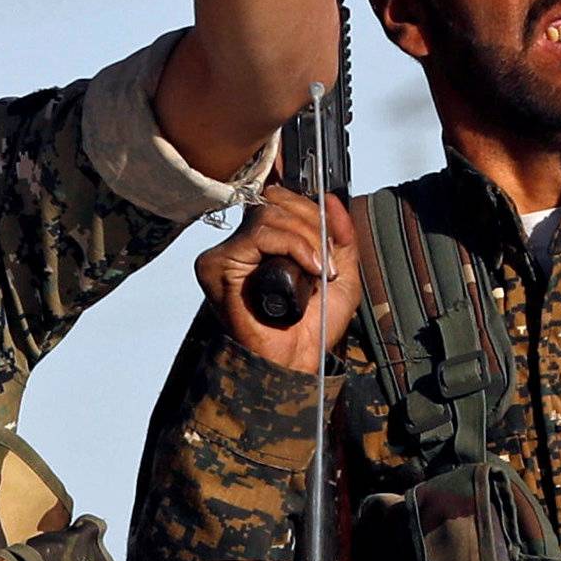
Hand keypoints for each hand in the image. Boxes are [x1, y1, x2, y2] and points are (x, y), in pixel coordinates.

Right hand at [196, 187, 359, 375]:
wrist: (295, 361)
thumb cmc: (311, 328)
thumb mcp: (341, 274)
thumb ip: (341, 235)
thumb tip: (332, 199)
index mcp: (265, 242)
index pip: (281, 200)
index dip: (311, 210)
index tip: (333, 239)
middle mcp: (242, 244)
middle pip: (275, 200)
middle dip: (312, 223)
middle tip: (328, 260)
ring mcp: (227, 253)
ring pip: (269, 214)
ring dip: (306, 238)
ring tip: (320, 270)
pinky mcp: (219, 264)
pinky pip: (259, 234)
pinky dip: (292, 245)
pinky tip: (308, 268)